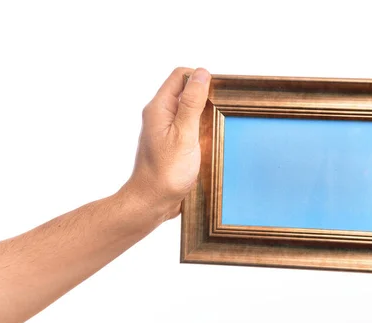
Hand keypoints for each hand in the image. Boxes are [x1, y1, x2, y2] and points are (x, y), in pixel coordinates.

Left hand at [122, 67, 210, 219]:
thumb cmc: (166, 172)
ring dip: (205, 118)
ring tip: (213, 133)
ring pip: (190, 112)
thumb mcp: (184, 134)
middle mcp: (160, 115)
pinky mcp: (172, 144)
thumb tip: (201, 73)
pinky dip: (201, 132)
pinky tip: (208, 145)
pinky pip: (190, 128)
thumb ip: (192, 103)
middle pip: (186, 92)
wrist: (152, 201)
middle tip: (218, 115)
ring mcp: (165, 130)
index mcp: (159, 108)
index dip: (200, 78)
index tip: (217, 93)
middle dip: (206, 98)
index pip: (180, 75)